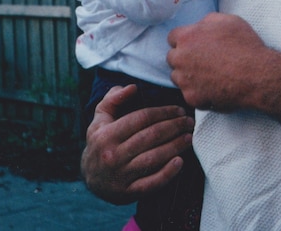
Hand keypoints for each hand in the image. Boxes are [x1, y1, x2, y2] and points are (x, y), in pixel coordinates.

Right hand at [81, 84, 195, 204]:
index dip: (164, 112)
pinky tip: (180, 162)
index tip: (179, 110)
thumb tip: (132, 87)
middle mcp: (112, 155)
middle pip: (151, 137)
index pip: (142, 119)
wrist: (91, 178)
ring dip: (175, 147)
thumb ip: (114, 99)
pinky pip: (151, 183)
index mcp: (106, 135)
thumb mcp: (101, 119)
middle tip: (189, 122)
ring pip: (153, 158)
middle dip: (174, 127)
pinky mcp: (127, 193)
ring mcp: (120, 175)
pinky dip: (167, 173)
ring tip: (189, 137)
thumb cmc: (101, 142)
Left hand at [167, 12, 279, 110]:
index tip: (195, 45)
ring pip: (178, 78)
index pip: (172, 38)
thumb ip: (207, 21)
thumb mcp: (228, 21)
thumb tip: (199, 25)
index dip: (185, 41)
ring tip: (209, 76)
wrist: (258, 75)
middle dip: (184, 59)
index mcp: (187, 37)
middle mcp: (181, 58)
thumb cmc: (245, 45)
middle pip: (172, 58)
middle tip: (203, 61)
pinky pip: (190, 94)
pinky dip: (200, 93)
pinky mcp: (192, 98)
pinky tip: (215, 88)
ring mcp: (185, 80)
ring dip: (189, 76)